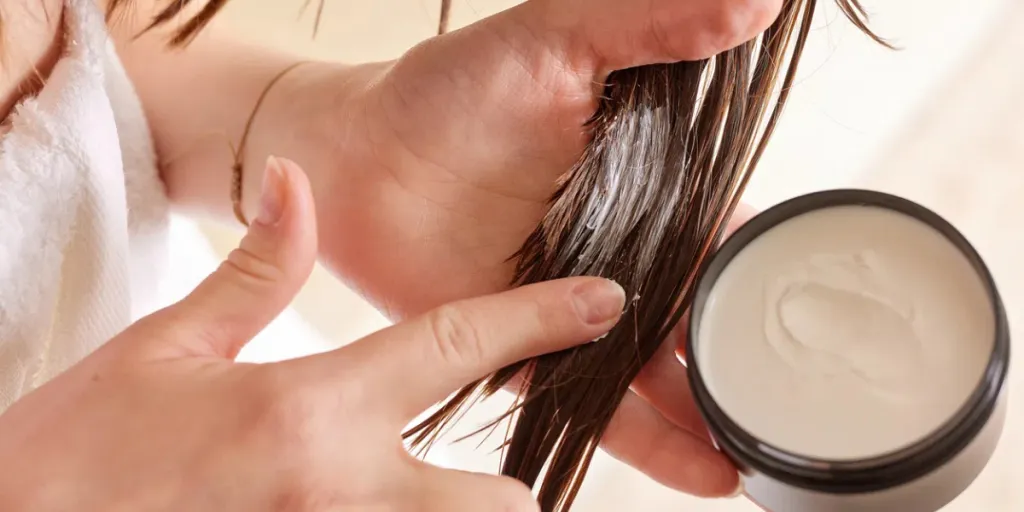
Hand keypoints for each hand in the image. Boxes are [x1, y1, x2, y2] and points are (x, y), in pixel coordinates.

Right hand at [0, 157, 625, 511]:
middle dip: (509, 485)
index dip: (541, 317)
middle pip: (503, 500)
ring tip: (412, 497)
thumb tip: (299, 186)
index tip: (598, 305)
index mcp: (308, 410)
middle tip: (481, 471)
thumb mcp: (163, 349)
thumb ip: (255, 273)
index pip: (456, 347)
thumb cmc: (77, 455)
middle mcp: (338, 495)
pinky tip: (354, 510)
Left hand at [307, 0, 775, 498]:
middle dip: (760, 353)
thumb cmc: (447, 91)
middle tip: (820, 398)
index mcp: (645, 181)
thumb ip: (651, 26)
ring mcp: (579, 307)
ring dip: (721, 410)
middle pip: (711, 311)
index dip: (780, 264)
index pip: (732, 228)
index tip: (835, 300)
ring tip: (778, 450)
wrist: (354, 160)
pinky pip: (602, 405)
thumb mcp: (557, 40)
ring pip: (668, 368)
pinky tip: (710, 473)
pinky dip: (654, 442)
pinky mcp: (533, 352)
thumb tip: (756, 3)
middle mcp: (623, 251)